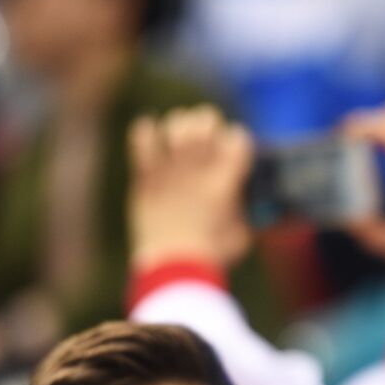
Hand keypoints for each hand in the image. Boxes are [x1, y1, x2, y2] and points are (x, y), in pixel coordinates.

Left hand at [128, 106, 252, 271]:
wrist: (172, 267)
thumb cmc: (212, 256)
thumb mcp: (242, 232)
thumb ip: (243, 206)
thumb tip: (239, 196)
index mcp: (227, 178)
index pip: (238, 135)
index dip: (237, 143)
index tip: (232, 158)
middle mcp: (200, 166)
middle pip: (207, 117)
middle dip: (209, 127)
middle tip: (204, 146)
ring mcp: (171, 167)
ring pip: (177, 121)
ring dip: (180, 129)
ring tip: (179, 145)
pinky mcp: (146, 174)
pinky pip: (142, 134)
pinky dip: (147, 133)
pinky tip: (152, 146)